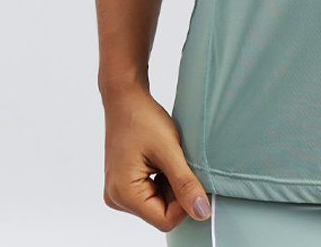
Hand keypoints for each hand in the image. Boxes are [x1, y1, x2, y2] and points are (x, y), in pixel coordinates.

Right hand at [102, 85, 212, 230]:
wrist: (125, 98)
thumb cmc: (143, 119)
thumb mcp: (169, 150)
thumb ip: (185, 184)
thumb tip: (203, 213)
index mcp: (124, 194)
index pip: (164, 220)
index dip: (185, 204)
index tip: (194, 178)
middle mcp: (117, 199)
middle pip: (160, 213)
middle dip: (177, 192)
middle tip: (181, 162)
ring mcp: (119, 192)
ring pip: (157, 203)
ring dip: (170, 184)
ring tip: (169, 158)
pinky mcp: (124, 184)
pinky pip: (150, 193)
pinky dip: (162, 180)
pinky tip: (162, 159)